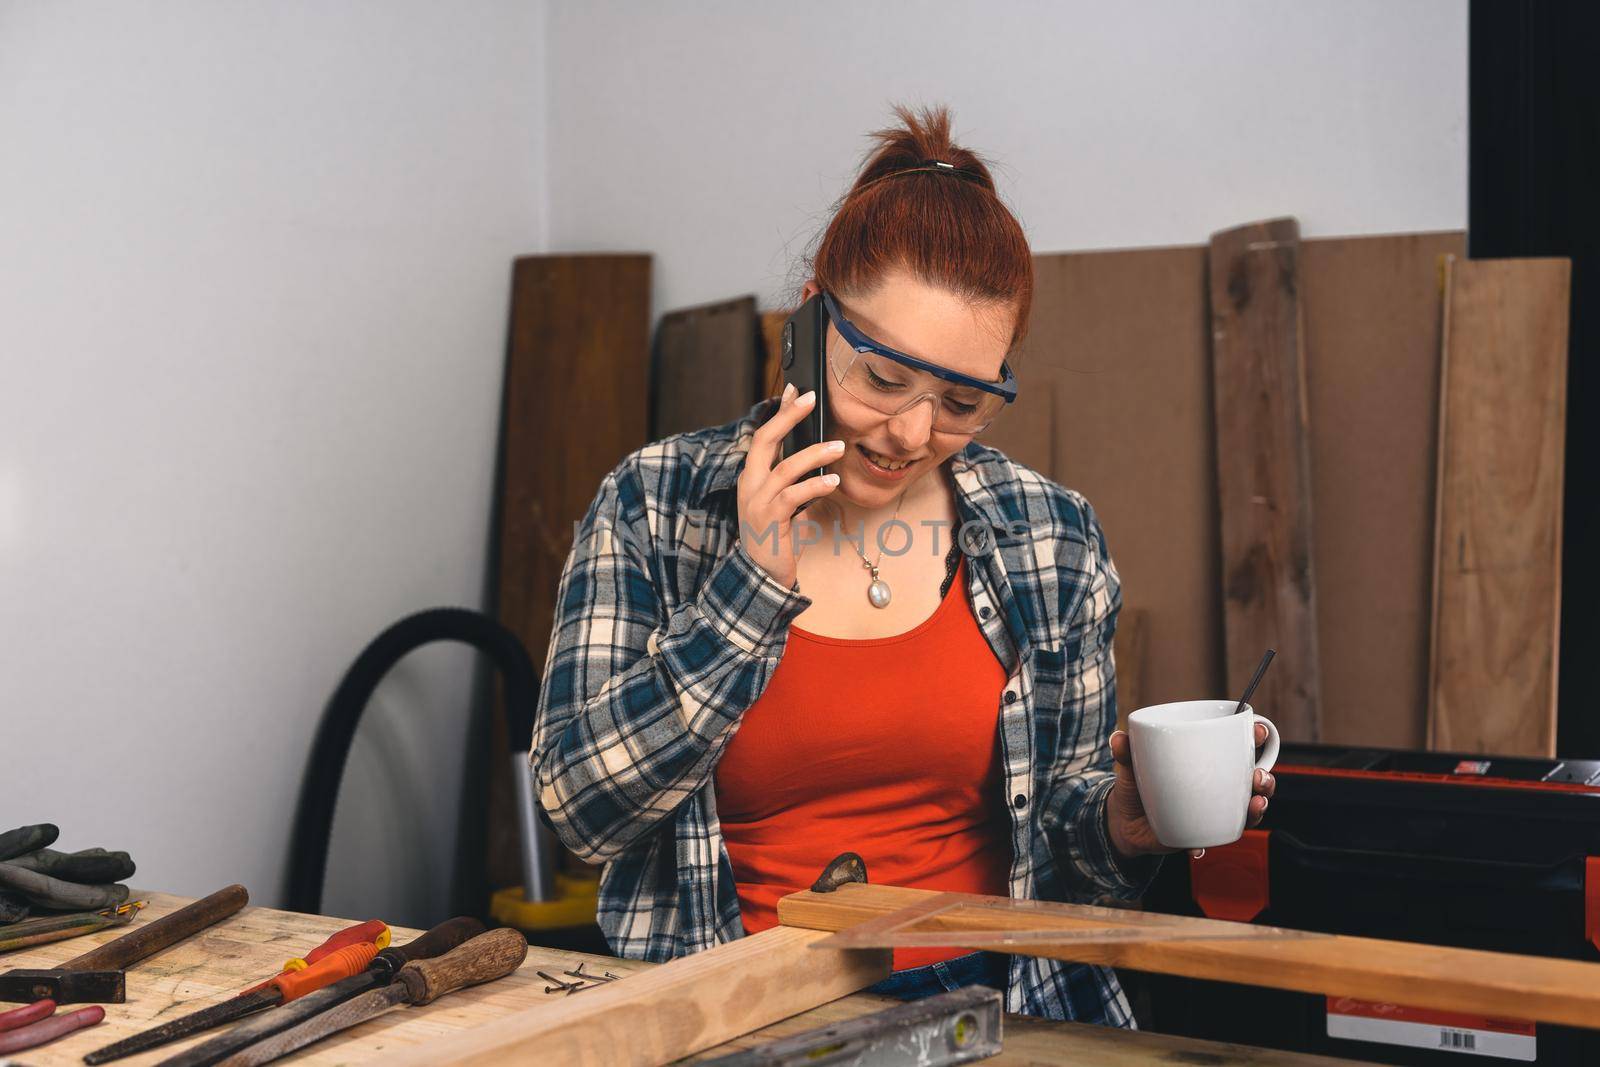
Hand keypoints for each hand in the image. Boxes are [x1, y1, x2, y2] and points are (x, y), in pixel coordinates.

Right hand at [737, 384, 846, 588]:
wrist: (761, 575)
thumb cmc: (775, 536)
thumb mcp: (782, 502)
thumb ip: (792, 480)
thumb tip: (818, 455)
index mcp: (751, 477)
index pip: (763, 436)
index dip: (779, 412)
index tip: (795, 390)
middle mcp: (749, 486)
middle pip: (765, 441)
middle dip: (788, 417)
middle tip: (812, 399)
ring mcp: (756, 503)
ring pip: (785, 469)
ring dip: (814, 455)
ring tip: (839, 447)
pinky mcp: (770, 521)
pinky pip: (793, 497)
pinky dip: (814, 486)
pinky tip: (832, 482)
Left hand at [1105, 723, 1276, 860]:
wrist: (1124, 821)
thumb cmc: (1137, 783)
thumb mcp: (1130, 765)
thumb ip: (1125, 752)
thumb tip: (1118, 738)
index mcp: (1207, 760)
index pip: (1239, 746)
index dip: (1257, 737)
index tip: (1259, 731)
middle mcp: (1218, 784)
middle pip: (1254, 780)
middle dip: (1265, 779)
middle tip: (1257, 777)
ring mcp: (1214, 810)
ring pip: (1246, 810)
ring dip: (1256, 809)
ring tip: (1254, 805)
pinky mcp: (1202, 833)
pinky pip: (1214, 838)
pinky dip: (1209, 844)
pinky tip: (1198, 848)